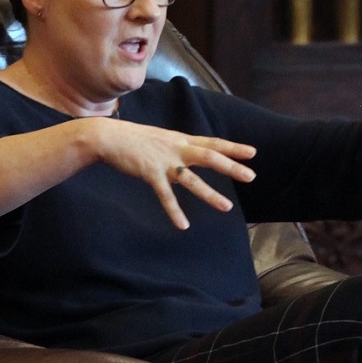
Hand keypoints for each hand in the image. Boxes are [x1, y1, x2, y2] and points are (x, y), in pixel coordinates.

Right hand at [82, 117, 256, 229]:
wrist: (109, 137)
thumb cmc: (134, 139)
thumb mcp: (161, 139)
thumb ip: (176, 149)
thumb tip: (186, 161)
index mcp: (181, 140)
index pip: (212, 143)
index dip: (232, 147)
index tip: (252, 152)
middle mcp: (177, 148)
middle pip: (210, 157)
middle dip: (231, 167)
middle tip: (251, 176)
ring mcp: (164, 161)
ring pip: (192, 180)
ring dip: (210, 194)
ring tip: (226, 207)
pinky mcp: (150, 173)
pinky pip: (165, 195)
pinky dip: (174, 211)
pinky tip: (183, 226)